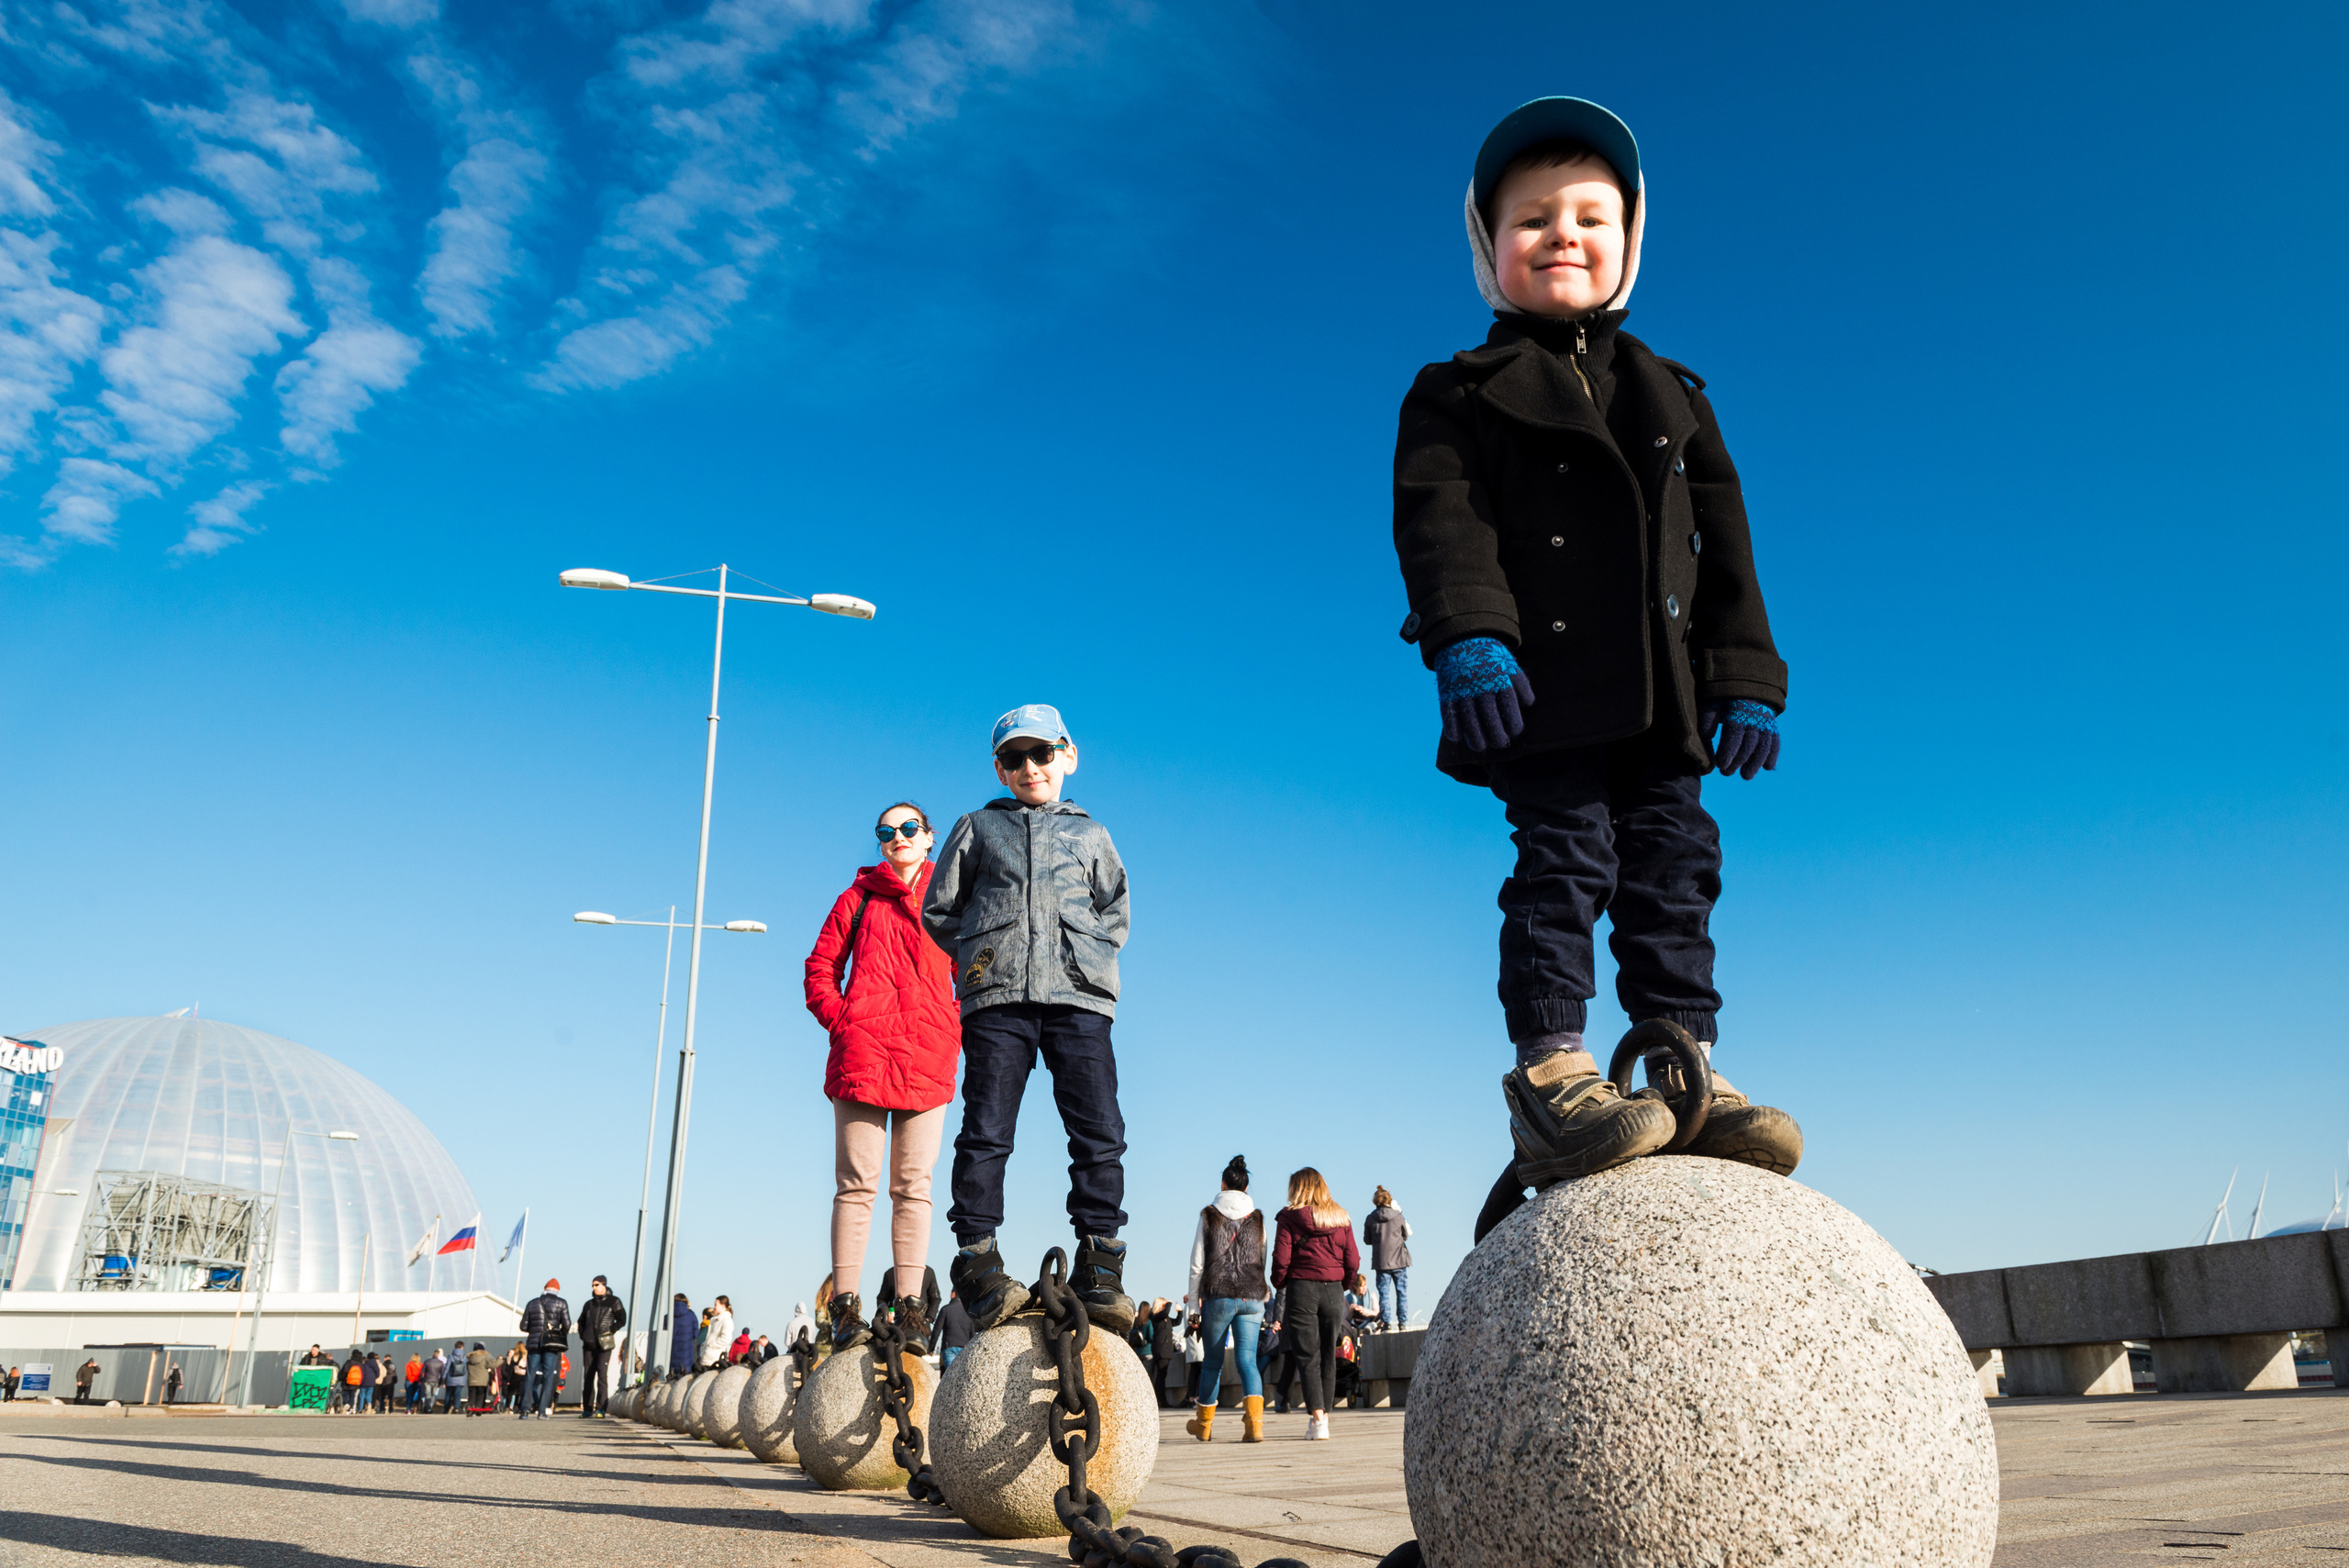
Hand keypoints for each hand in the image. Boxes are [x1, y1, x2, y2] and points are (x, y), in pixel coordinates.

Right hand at [1434, 636, 1534, 750]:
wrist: (1461, 637)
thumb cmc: (1490, 656)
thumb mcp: (1509, 664)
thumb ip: (1520, 683)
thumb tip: (1529, 703)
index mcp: (1499, 678)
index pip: (1509, 705)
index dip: (1513, 722)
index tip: (1515, 731)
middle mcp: (1481, 685)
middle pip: (1489, 715)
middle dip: (1496, 733)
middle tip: (1499, 743)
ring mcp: (1462, 688)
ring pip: (1468, 718)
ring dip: (1474, 735)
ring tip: (1480, 746)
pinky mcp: (1447, 691)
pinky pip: (1448, 712)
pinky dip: (1451, 726)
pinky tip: (1456, 737)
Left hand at [1699, 699, 1780, 778]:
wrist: (1749, 682)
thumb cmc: (1725, 695)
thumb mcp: (1713, 700)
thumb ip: (1708, 717)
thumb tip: (1705, 736)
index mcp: (1738, 710)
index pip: (1734, 733)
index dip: (1728, 750)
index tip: (1720, 765)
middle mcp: (1755, 717)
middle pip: (1749, 743)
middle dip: (1738, 760)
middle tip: (1726, 773)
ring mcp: (1766, 722)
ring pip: (1764, 745)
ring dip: (1756, 762)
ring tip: (1746, 776)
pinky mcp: (1772, 726)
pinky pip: (1775, 742)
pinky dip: (1773, 755)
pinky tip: (1768, 767)